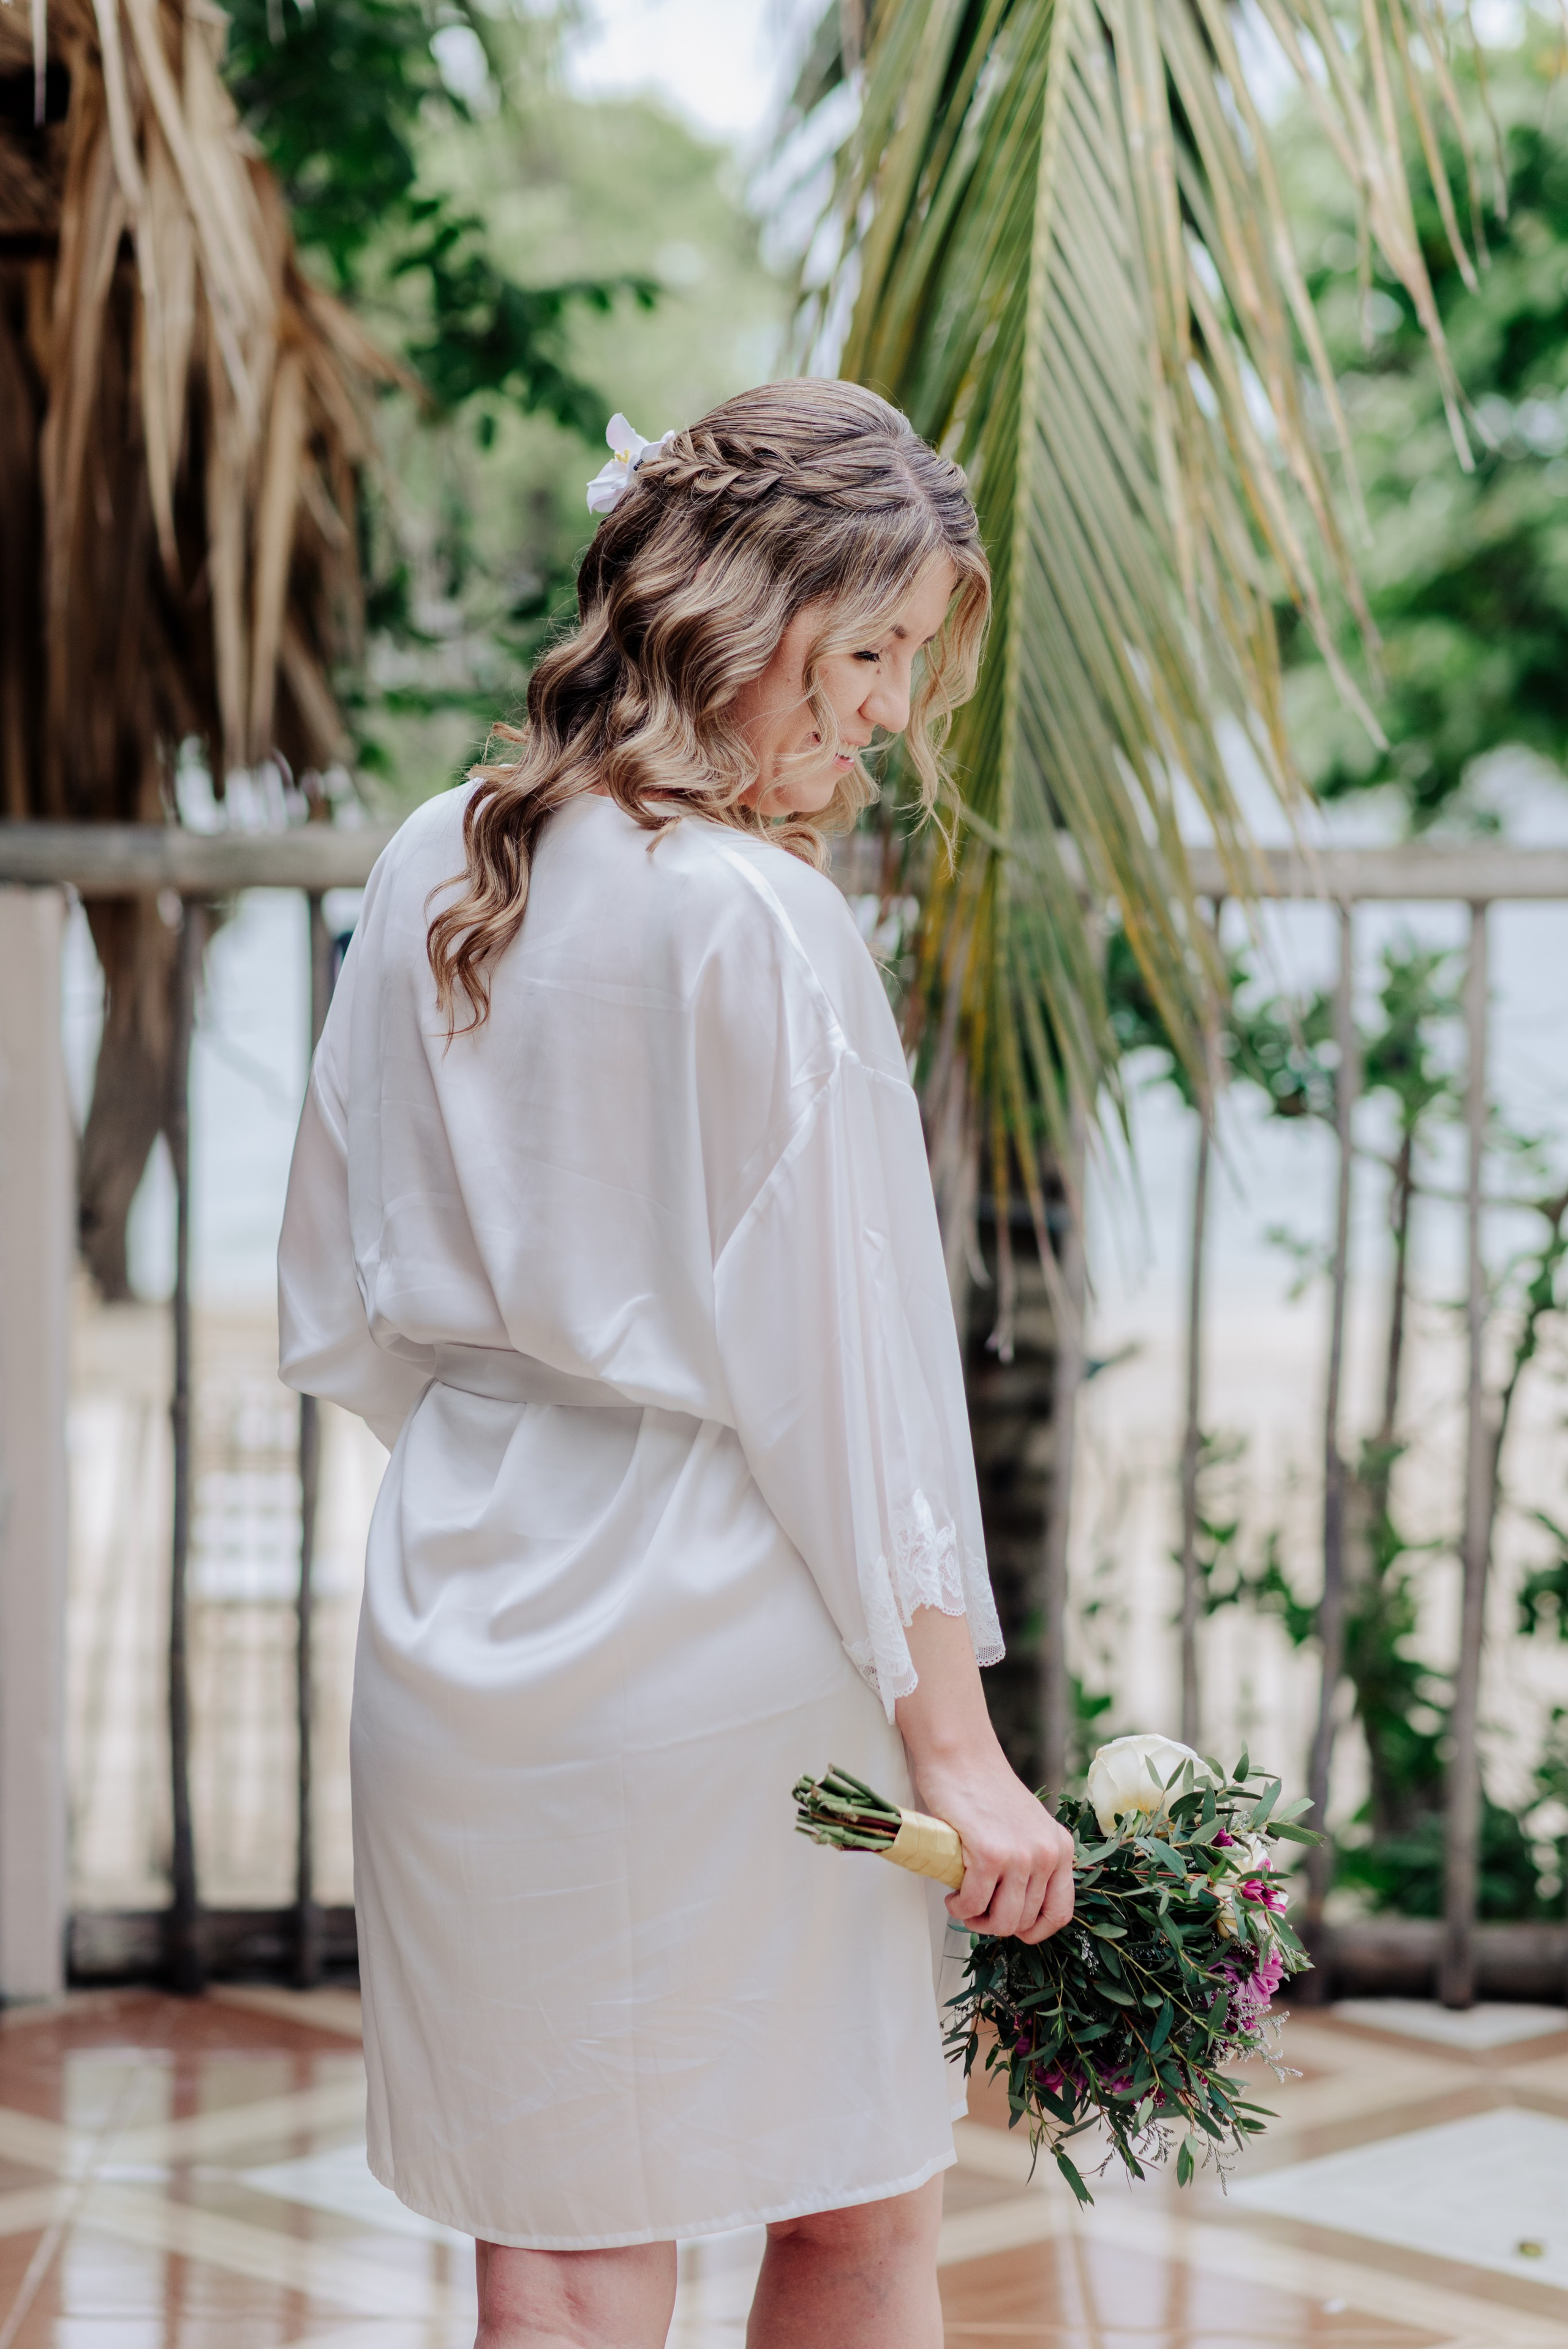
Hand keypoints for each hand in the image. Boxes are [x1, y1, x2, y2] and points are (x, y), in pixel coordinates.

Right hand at [914, 1748, 1074, 1943]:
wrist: (961, 1756)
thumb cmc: (985, 1790)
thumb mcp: (1027, 1826)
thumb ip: (1032, 1860)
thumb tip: (1018, 1904)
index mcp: (1060, 1848)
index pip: (1060, 1912)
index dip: (1035, 1931)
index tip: (1014, 1930)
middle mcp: (1047, 1854)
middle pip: (1025, 1921)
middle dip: (996, 1925)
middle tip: (976, 1911)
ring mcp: (1020, 1855)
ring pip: (1002, 1920)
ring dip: (977, 1921)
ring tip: (964, 1905)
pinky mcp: (989, 1854)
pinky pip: (974, 1903)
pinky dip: (960, 1908)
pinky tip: (953, 1897)